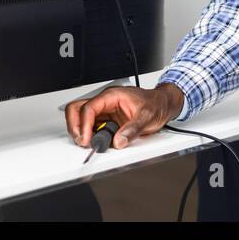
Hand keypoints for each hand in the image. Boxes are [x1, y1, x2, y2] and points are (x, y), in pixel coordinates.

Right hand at [63, 83, 184, 149]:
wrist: (163, 104)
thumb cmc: (155, 104)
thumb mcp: (147, 117)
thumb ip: (132, 130)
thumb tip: (118, 141)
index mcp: (112, 96)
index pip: (89, 108)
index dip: (84, 124)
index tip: (86, 139)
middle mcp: (105, 102)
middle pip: (77, 109)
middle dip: (75, 126)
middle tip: (81, 140)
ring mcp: (105, 111)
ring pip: (81, 117)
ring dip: (81, 131)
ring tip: (88, 142)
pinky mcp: (107, 119)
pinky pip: (92, 126)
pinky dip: (89, 134)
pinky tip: (96, 141)